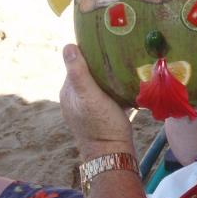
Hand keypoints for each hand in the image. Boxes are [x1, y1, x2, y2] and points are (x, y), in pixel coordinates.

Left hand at [59, 44, 133, 159]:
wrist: (113, 155)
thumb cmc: (102, 125)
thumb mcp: (90, 96)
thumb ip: (79, 72)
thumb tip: (68, 46)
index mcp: (69, 91)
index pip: (76, 63)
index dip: (89, 52)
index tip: (106, 43)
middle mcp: (76, 97)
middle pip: (89, 72)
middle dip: (103, 62)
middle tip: (121, 53)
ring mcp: (89, 106)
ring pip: (100, 83)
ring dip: (111, 75)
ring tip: (127, 66)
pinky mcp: (102, 114)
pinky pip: (108, 94)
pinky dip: (116, 88)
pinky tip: (128, 85)